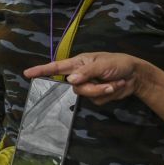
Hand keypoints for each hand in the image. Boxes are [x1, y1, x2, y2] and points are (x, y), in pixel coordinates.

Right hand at [23, 53, 145, 104]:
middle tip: (108, 83)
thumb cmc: (118, 63)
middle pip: (75, 88)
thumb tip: (70, 80)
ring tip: (116, 83)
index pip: (56, 67)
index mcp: (78, 63)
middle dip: (93, 88)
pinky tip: (116, 87)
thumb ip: (86, 72)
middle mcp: (80, 75)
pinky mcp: (96, 95)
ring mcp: (88, 85)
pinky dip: (108, 95)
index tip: (27, 74)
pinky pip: (96, 101)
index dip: (41, 70)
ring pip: (86, 96)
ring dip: (103, 91)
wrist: (136, 75)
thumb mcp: (102, 64)